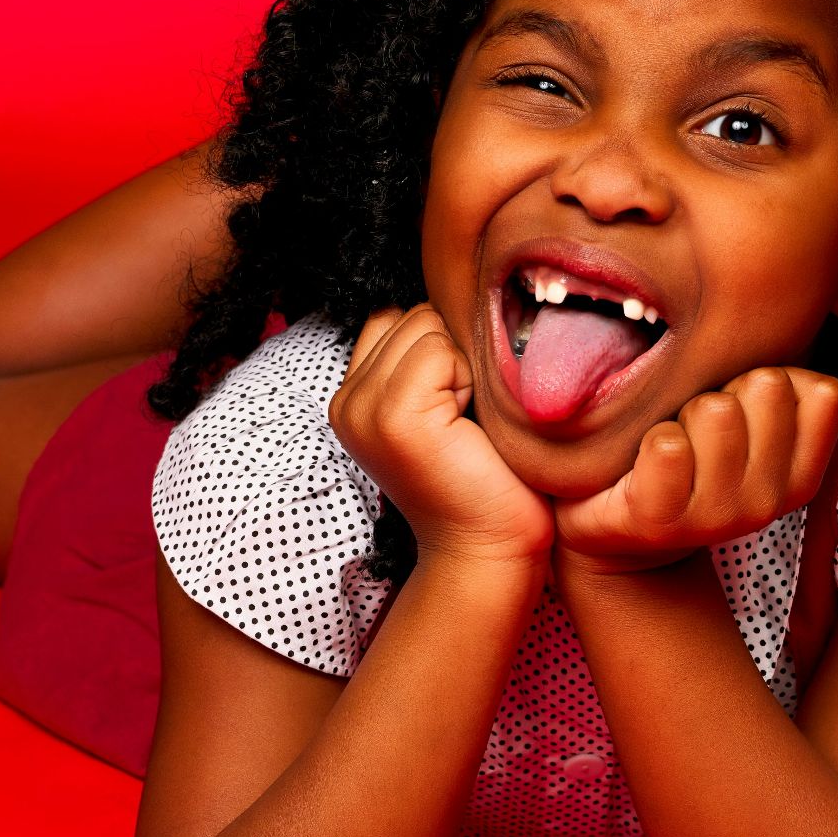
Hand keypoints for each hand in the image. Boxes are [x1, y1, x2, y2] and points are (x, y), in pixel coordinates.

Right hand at [329, 304, 552, 565]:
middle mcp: (346, 401)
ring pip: (427, 325)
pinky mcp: (393, 416)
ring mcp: (362, 408)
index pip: (395, 316)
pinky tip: (469, 428)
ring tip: (466, 424)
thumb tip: (453, 290)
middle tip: (464, 420)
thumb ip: (429, 356)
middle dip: (454, 353)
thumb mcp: (447, 404)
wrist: (491, 546)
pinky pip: (440, 350)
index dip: (441, 348)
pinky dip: (469, 380)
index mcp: (354, 397)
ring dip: (464, 366)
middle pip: (413, 314)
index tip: (455, 406)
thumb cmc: (487, 476)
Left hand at [553, 367, 837, 574]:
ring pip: (717, 410)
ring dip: (682, 411)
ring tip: (671, 440)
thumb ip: (786, 387)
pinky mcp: (660, 521)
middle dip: (726, 387)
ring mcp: (718, 516)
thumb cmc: (694, 458)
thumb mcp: (753, 429)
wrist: (623, 533)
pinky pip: (668, 446)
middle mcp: (769, 502)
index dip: (778, 377)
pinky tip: (642, 460)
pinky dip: (648, 438)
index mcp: (801, 477)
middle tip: (699, 424)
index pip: (824, 391)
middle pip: (768, 385)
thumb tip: (814, 304)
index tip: (746, 405)